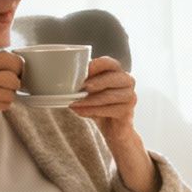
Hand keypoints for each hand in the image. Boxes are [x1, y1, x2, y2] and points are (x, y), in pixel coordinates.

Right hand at [0, 50, 23, 141]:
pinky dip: (4, 104)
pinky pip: (7, 103)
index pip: (5, 57)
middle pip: (12, 75)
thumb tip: (14, 60)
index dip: (16, 64)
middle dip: (15, 81)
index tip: (17, 69)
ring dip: (9, 94)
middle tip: (10, 85)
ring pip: (12, 90)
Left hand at [71, 57, 158, 191]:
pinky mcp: (127, 111)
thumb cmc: (100, 105)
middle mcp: (127, 81)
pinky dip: (93, 111)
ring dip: (90, 99)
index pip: (110, 62)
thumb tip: (62, 81)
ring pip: (109, 95)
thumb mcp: (90, 92)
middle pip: (113, 77)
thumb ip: (83, 83)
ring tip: (75, 102)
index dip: (97, 65)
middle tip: (81, 87)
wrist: (113, 129)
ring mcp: (130, 96)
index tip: (82, 70)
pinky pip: (110, 109)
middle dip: (96, 82)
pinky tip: (81, 112)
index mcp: (117, 71)